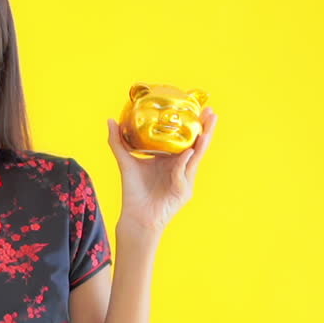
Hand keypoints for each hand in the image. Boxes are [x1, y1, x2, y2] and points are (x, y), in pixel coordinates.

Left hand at [106, 107, 217, 236]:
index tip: (197, 107)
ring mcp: (185, 179)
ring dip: (203, 142)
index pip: (185, 138)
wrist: (136, 216)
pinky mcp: (184, 191)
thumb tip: (112, 120)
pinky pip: (183, 174)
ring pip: (196, 157)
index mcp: (171, 160)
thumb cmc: (134, 191)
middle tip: (212, 111)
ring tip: (207, 128)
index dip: (193, 124)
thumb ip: (118, 142)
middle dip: (206, 128)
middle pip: (197, 145)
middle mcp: (181, 167)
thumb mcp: (126, 162)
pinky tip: (187, 153)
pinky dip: (184, 163)